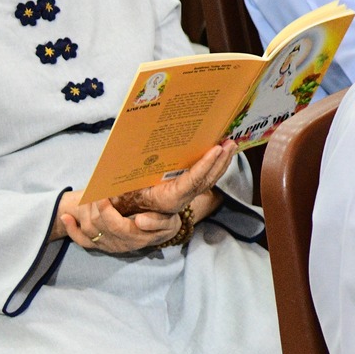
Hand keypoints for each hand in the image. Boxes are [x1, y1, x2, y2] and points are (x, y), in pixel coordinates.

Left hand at [56, 193, 181, 254]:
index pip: (115, 226)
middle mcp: (120, 244)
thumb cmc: (166, 220)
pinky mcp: (101, 245)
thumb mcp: (170, 221)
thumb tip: (140, 220)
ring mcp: (108, 246)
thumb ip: (157, 222)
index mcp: (136, 237)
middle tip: (93, 188)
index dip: (105, 211)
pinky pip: (82, 241)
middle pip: (98, 227)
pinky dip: (71, 230)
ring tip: (86, 194)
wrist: (162, 229)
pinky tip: (66, 217)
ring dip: (84, 212)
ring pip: (89, 231)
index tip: (102, 194)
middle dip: (93, 207)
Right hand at [109, 140, 234, 219]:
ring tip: (230, 144)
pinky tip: (220, 152)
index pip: (192, 181)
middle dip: (220, 161)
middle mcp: (181, 199)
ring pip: (209, 180)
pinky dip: (214, 165)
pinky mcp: (187, 190)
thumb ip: (131, 177)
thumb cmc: (124, 195)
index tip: (216, 149)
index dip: (205, 165)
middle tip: (230, 142)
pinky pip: (205, 178)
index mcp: (169, 198)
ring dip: (221, 162)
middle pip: (207, 180)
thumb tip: (136, 151)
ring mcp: (186, 195)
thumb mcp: (126, 186)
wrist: (124, 210)